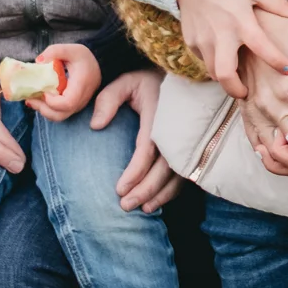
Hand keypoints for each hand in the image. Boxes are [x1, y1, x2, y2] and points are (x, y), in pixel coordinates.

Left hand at [29, 43, 99, 121]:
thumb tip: (38, 61)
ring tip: (31, 99)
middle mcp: (80, 100)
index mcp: (81, 86)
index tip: (44, 91)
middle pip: (60, 115)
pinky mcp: (72, 107)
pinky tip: (38, 99)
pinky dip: (46, 109)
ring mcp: (76, 105)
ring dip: (42, 110)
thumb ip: (55, 51)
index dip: (53, 101)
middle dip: (42, 109)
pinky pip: (58, 113)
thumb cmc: (83, 58)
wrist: (98, 66)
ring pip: (58, 117)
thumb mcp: (71, 49)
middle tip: (30, 98)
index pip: (68, 103)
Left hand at [93, 70, 182, 212]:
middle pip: (164, 167)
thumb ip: (107, 100)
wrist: (178, 78)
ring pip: (177, 175)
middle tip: (125, 205)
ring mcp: (188, 140)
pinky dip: (171, 191)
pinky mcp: (191, 149)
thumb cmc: (146, 83)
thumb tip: (96, 126)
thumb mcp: (125, 83)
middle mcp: (177, 129)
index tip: (119, 189)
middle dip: (145, 189)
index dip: (135, 171)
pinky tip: (156, 202)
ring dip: (160, 194)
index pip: (148, 148)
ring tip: (142, 209)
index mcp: (160, 113)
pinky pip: (184, 175)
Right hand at [174, 0, 287, 98]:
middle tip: (247, 92)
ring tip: (236, 77)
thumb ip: (277, 5)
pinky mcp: (191, 42)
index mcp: (241, 21)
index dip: (276, 61)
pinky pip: (204, 60)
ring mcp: (203, 40)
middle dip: (236, 89)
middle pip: (225, 74)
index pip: (261, 47)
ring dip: (225, 78)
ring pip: (213, 71)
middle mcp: (221, 34)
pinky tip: (222, 57)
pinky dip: (214, 63)